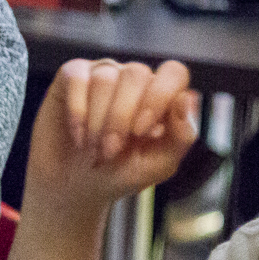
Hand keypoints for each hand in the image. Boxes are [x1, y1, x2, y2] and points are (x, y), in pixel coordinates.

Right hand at [25, 59, 199, 218]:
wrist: (74, 186)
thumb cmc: (119, 174)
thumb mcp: (158, 165)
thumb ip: (181, 136)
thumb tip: (187, 98)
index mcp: (161, 96)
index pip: (173, 73)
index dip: (158, 98)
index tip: (141, 132)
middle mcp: (133, 79)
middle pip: (137, 74)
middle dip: (121, 118)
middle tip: (110, 149)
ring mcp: (103, 73)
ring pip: (106, 78)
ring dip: (98, 120)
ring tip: (93, 146)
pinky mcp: (71, 76)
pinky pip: (77, 78)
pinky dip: (77, 110)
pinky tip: (77, 134)